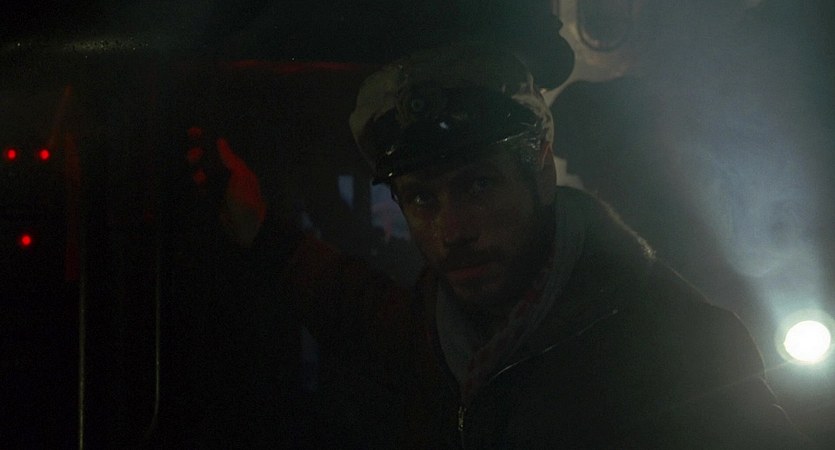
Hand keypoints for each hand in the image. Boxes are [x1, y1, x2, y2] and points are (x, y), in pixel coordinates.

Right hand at [187, 127, 266, 246]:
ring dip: (197, 170)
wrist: (247, 228)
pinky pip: (201, 188)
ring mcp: (218, 187)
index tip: (193, 131)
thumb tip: (221, 141)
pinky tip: (198, 187)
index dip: (207, 139)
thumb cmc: (247, 200)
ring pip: (202, 172)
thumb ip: (231, 159)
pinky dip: (197, 185)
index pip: (220, 148)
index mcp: (236, 166)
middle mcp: (226, 174)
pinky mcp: (211, 200)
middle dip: (197, 154)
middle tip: (194, 155)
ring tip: (199, 176)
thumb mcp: (242, 177)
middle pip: (207, 158)